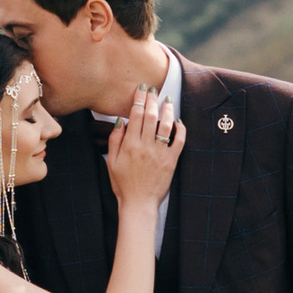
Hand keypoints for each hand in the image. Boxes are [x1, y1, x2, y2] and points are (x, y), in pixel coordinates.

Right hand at [106, 85, 185, 211]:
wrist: (139, 203)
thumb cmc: (123, 184)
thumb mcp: (111, 162)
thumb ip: (115, 140)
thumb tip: (121, 121)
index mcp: (130, 145)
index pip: (136, 116)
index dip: (139, 100)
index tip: (141, 89)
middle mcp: (145, 146)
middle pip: (150, 116)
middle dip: (152, 100)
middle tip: (154, 89)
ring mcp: (160, 153)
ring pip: (166, 125)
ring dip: (167, 110)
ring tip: (167, 100)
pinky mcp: (171, 161)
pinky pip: (179, 141)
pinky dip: (180, 129)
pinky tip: (178, 121)